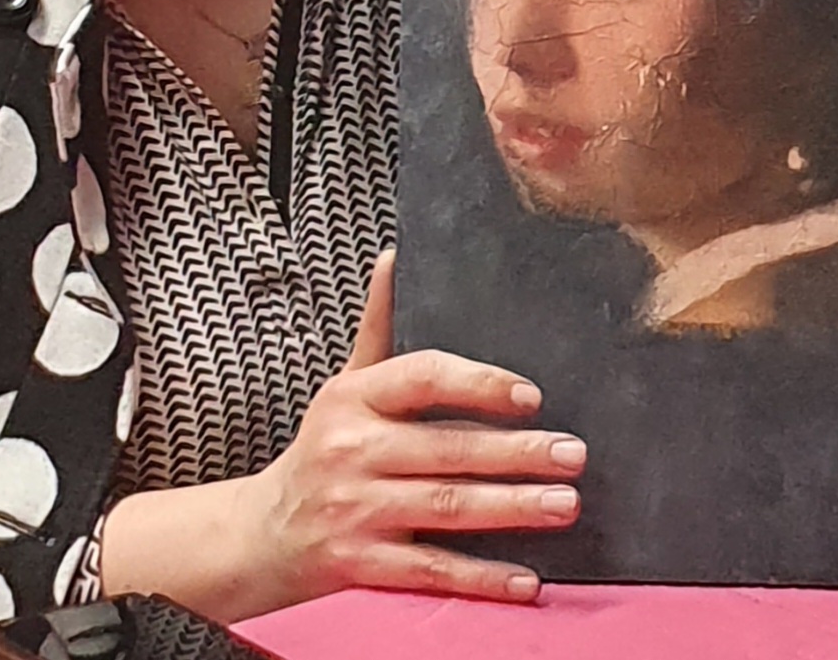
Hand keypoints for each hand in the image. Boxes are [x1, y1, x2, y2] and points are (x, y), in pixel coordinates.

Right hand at [237, 250, 583, 609]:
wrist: (264, 532)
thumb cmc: (321, 449)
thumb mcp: (342, 385)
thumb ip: (377, 327)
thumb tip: (395, 257)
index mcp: (353, 398)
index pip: (423, 378)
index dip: (479, 384)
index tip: (531, 396)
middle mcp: (353, 450)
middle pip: (447, 449)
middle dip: (517, 453)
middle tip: (573, 454)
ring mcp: (357, 509)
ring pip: (446, 508)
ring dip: (512, 507)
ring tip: (565, 503)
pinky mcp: (362, 563)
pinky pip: (431, 569)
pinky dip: (480, 578)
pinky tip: (526, 580)